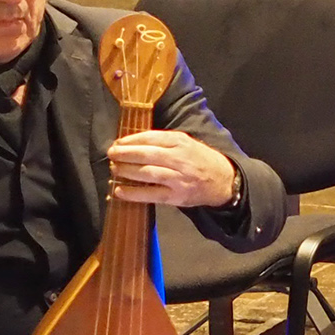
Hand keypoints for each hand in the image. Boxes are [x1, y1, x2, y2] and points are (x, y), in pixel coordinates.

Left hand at [108, 128, 240, 207]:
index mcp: (181, 142)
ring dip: (127, 171)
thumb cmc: (200, 160)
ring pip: (148, 173)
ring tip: (114, 169)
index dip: (131, 140)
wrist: (223, 181)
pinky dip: (133, 193)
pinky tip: (119, 191)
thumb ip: (163, 142)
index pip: (152, 138)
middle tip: (111, 154)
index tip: (118, 142)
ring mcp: (178, 179)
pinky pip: (151, 194)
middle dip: (126, 154)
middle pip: (147, 154)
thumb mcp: (186, 143)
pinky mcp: (177, 197)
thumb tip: (133, 143)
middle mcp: (180, 159)